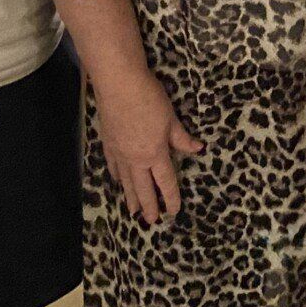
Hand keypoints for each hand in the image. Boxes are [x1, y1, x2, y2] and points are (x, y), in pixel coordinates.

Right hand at [93, 72, 203, 223]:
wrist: (119, 85)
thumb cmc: (150, 99)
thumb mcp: (171, 118)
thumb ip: (181, 138)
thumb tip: (197, 149)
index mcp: (155, 154)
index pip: (166, 182)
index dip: (172, 198)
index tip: (174, 212)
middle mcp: (136, 159)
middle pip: (144, 188)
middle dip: (149, 206)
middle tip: (151, 221)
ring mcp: (119, 153)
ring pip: (127, 181)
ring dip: (131, 197)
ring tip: (133, 212)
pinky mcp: (107, 143)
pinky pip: (114, 167)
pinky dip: (118, 178)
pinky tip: (119, 181)